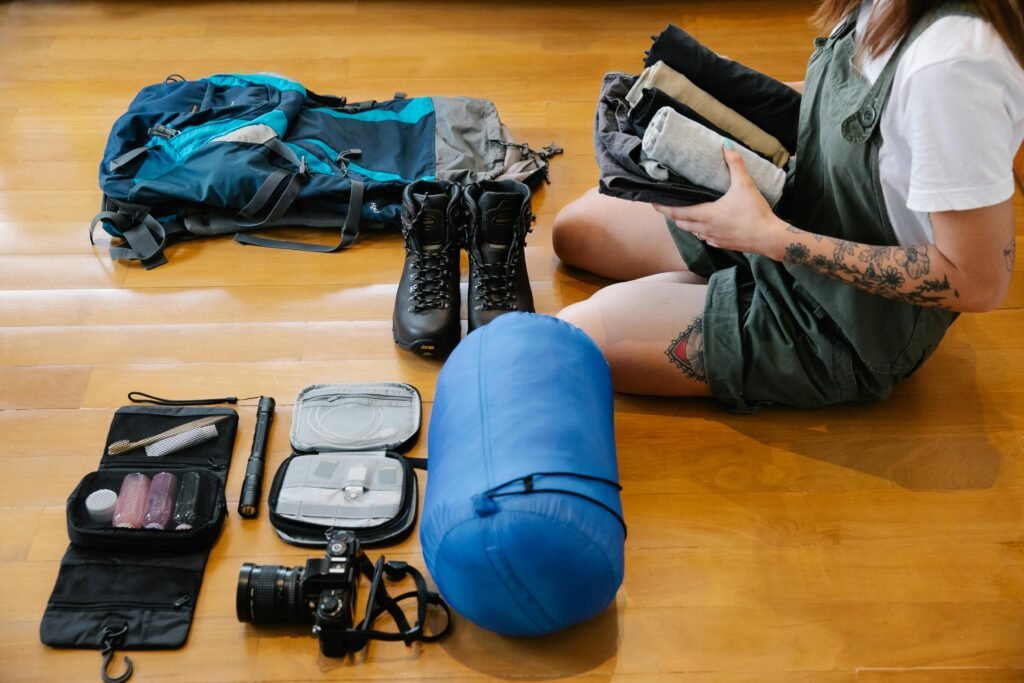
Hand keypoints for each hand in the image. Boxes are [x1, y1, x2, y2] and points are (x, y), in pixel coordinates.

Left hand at [654, 144, 788, 258]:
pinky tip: (707, 225)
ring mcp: (713, 239)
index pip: (676, 212)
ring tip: (687, 213)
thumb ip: (735, 164)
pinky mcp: (722, 244)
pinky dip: (701, 231)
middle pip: (681, 223)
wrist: (768, 238)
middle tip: (669, 205)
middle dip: (674, 215)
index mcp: (705, 214)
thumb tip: (726, 146)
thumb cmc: (754, 212)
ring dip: (687, 223)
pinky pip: (705, 238)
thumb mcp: (744, 185)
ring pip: (693, 231)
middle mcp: (705, 229)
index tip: (653, 203)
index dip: (663, 208)